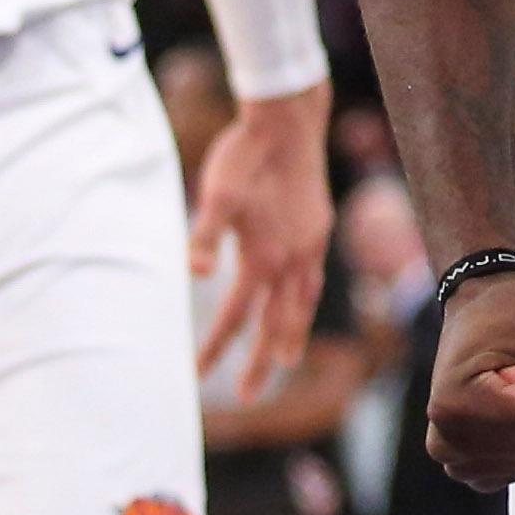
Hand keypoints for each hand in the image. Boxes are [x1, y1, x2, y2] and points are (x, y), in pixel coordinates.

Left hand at [186, 80, 333, 399]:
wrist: (289, 120)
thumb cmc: (244, 156)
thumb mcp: (215, 195)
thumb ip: (205, 236)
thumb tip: (194, 275)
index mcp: (263, 257)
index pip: (236, 316)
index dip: (216, 346)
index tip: (198, 375)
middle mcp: (292, 259)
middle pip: (276, 323)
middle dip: (262, 361)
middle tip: (248, 394)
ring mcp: (311, 244)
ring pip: (303, 303)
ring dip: (291, 334)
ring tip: (288, 359)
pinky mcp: (320, 226)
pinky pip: (314, 277)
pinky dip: (306, 299)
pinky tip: (302, 298)